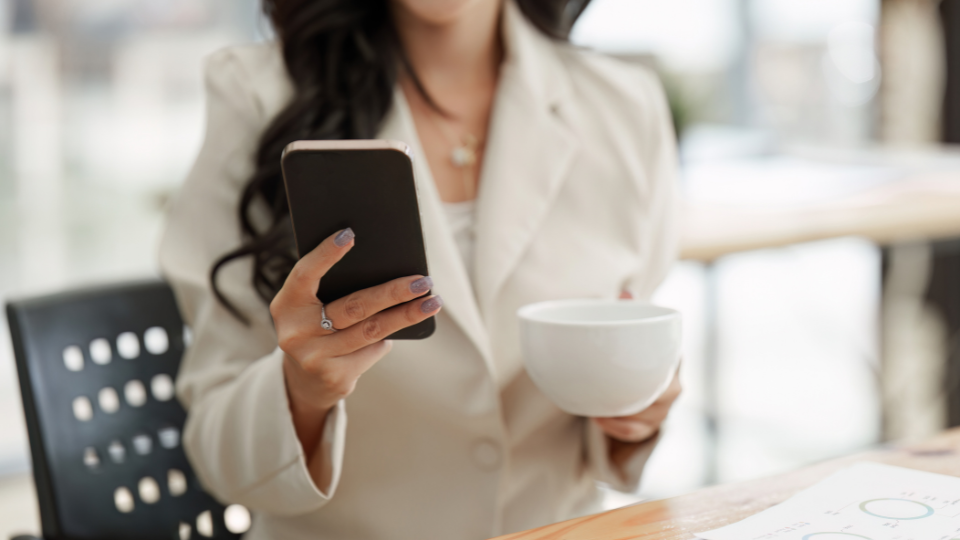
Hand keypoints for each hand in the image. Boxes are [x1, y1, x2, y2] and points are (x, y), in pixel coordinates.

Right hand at [270, 228, 442, 473]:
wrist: (305, 380)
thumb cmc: (316, 326)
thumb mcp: (311, 306)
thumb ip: (331, 288)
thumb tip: (386, 266)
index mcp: (286, 305)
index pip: (305, 274)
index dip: (326, 254)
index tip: (350, 234)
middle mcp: (296, 332)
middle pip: (353, 306)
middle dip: (393, 292)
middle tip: (422, 280)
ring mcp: (315, 358)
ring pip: (371, 330)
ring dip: (407, 315)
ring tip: (432, 301)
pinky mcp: (336, 377)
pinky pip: (372, 350)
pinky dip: (388, 337)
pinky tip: (403, 327)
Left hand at [591, 289, 681, 472]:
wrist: (629, 379)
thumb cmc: (630, 350)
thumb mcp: (627, 329)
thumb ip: (627, 312)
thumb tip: (627, 293)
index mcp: (671, 356)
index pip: (675, 361)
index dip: (658, 366)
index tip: (634, 366)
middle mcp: (673, 383)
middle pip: (670, 394)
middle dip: (641, 396)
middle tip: (610, 391)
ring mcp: (664, 408)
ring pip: (653, 416)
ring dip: (626, 415)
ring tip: (598, 408)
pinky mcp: (650, 426)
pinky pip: (639, 433)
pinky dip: (618, 429)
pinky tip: (600, 419)